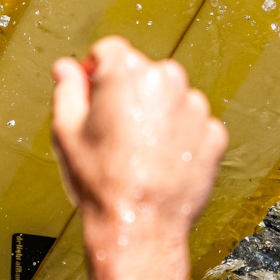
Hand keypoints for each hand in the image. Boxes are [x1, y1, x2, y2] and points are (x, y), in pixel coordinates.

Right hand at [50, 38, 224, 245]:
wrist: (139, 227)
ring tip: (138, 153)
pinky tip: (160, 162)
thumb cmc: (101, 182)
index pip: (110, 51)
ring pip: (170, 99)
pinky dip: (179, 138)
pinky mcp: (214, 134)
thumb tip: (66, 68)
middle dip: (128, 94)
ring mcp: (195, 108)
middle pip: (143, 74)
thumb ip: (67, 89)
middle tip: (113, 132)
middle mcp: (167, 81)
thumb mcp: (66, 131)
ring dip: (157, 115)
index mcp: (128, 73)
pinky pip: (192, 126)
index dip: (96, 73)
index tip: (93, 96)